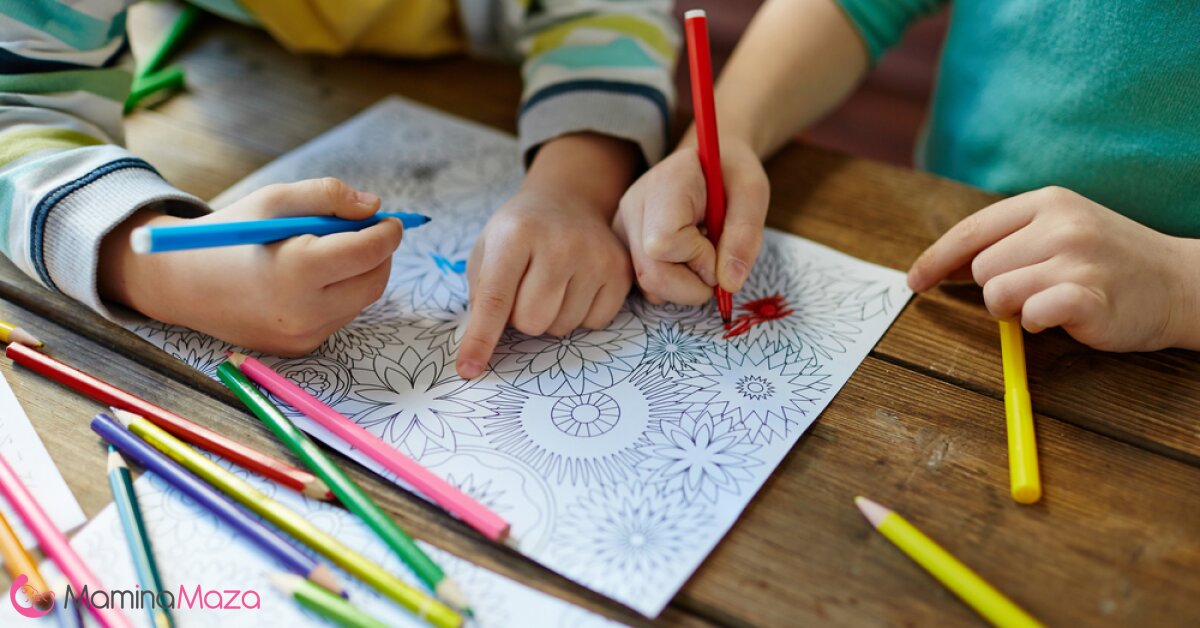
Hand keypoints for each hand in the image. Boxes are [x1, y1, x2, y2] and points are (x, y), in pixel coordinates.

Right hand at [99, 178, 402, 354]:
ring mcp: (303, 334)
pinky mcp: (300, 348)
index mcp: (298, 268)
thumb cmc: (231, 234)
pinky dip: (340, 294)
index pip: (368, 251)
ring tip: (333, 251)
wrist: (183, 283)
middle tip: (372, 233)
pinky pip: (339, 316)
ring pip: (360, 301)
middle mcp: (304, 309)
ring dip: (360, 274)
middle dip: (381, 255)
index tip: (393, 220)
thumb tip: (373, 208)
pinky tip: (312, 278)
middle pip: (374, 281)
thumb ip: (328, 196)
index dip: (388, 233)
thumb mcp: (275, 200)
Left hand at [456, 134, 636, 378]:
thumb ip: (480, 296)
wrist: (567, 203)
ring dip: (551, 316)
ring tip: (552, 283)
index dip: (481, 339)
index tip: (469, 369)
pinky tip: (576, 286)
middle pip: (531, 322)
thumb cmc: (520, 233)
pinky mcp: (620, 271)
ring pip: (561, 327)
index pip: (495, 299)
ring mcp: (595, 257)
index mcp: (516, 233)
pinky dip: (579, 315)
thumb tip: (478, 351)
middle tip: (526, 289)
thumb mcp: (487, 250)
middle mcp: (559, 243)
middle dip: (521, 318)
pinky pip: (593, 324)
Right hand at [614, 137, 768, 303]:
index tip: (718, 242)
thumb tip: (729, 284)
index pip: (665, 242)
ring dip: (684, 286)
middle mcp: (633, 205)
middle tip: (715, 263)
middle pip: (651, 274)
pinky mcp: (623, 245)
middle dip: (693, 285)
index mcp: (665, 183)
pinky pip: (645, 285)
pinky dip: (672, 284)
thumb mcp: (752, 192)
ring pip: (647, 285)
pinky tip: (684, 259)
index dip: (699, 258)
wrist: (706, 163)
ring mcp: (623, 227)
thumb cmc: (730, 174)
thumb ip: (745, 234)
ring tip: (699, 254)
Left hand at [908, 186, 1199, 351]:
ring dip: (1013, 310)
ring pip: (997, 293)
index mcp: (1047, 201)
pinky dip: (1036, 323)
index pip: (972, 230)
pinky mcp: (1088, 295)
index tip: (915, 281)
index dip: (936, 259)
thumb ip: (1006, 241)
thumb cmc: (1108, 262)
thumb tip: (942, 266)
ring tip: (1048, 303)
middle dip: (994, 289)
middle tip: (1033, 291)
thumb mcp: (1059, 232)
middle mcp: (1061, 224)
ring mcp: (1077, 258)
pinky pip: (1029, 316)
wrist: (1180, 283)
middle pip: (981, 267)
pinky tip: (1061, 316)